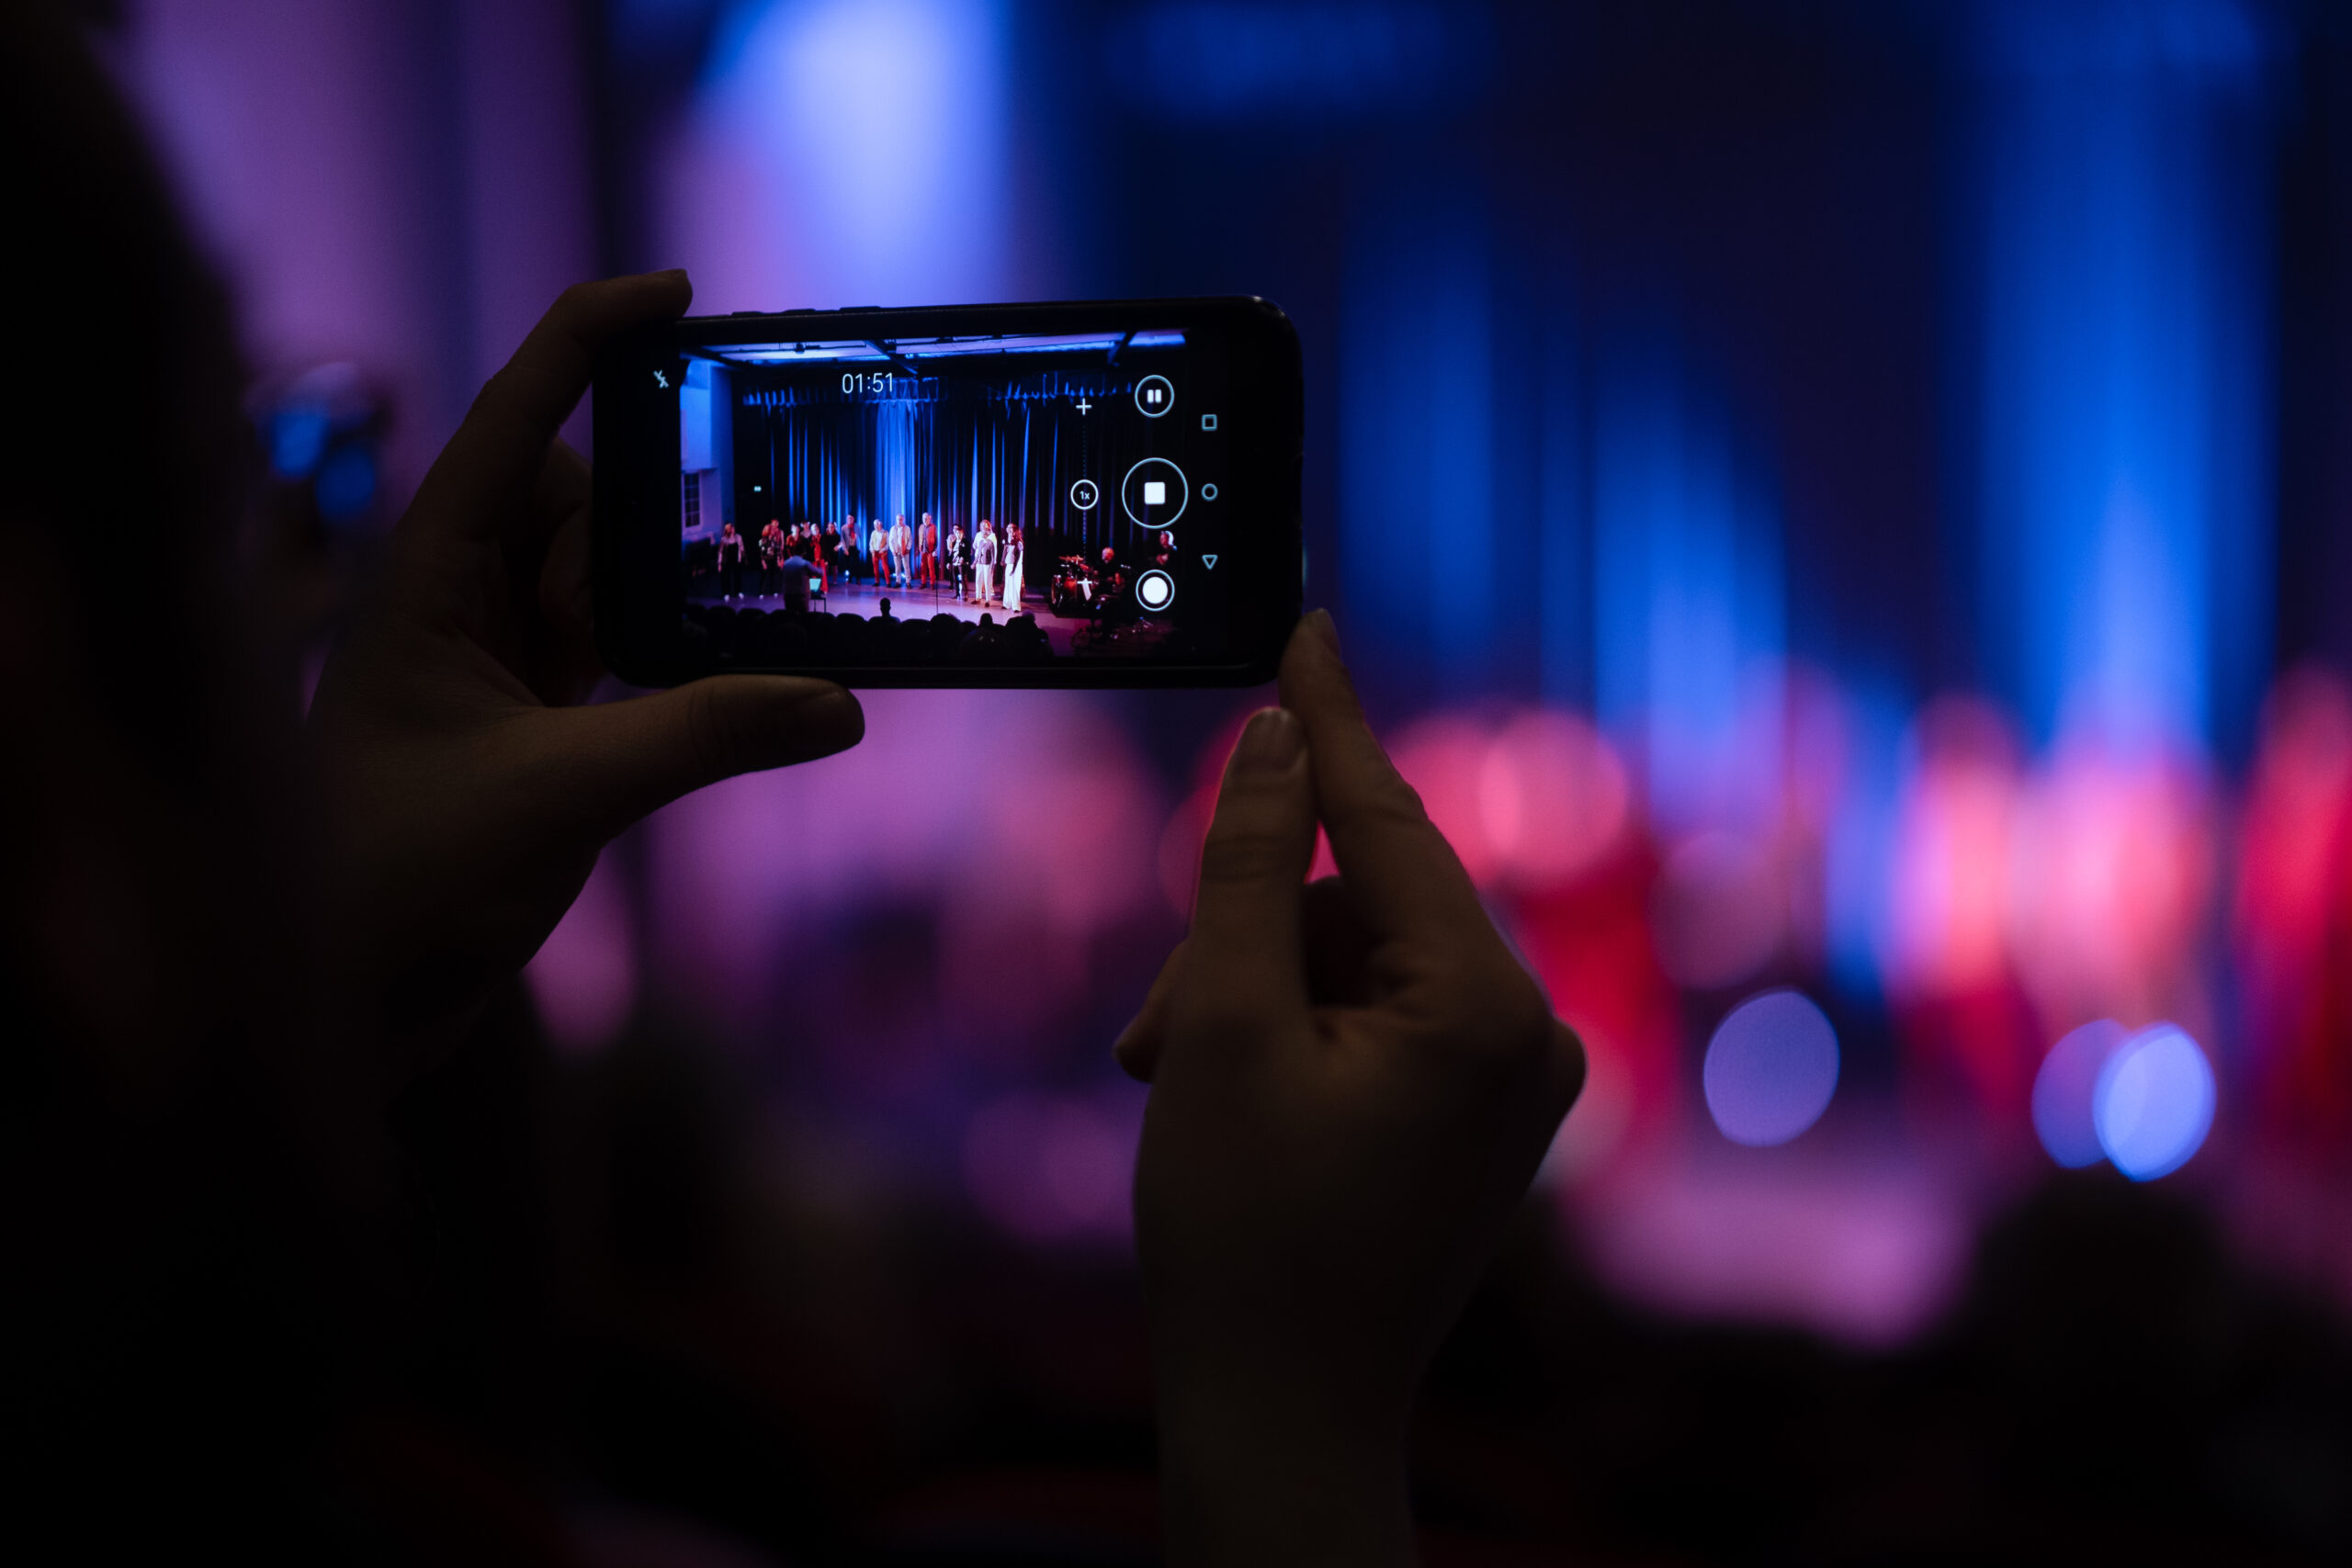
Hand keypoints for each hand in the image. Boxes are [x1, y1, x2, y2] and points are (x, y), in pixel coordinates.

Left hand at [308, 273, 861, 1058]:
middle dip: (645, 522)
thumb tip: (840, 705)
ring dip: (665, 597)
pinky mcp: (527, 721)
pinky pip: (615, 649)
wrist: (341, 1001)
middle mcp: (454, 600)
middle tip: (716, 570)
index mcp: (423, 577)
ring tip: (742, 630)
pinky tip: (733, 678)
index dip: (584, 339)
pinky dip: (671, 654)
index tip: (673, 290)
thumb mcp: (562, 796)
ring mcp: (491, 661)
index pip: (509, 418)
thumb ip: (703, 737)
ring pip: (601, 577)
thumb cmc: (396, 881)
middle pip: (572, 495)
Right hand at [1117, 613, 1583, 1566]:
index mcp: (1484, 1007)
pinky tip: (1234, 1097)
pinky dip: (1298, 1033)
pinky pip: (1385, 1018)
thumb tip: (1283, 740)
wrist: (1285, 1416)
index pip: (1388, 821)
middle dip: (1245, 945)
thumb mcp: (1223, 1030)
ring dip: (1255, 997)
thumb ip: (1246, 868)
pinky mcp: (1486, 1115)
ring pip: (1359, 963)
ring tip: (1179, 1085)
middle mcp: (1530, 1032)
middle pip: (1359, 904)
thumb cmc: (1243, 1235)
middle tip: (1158, 1038)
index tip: (1305, 623)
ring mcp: (1516, 1081)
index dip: (1330, 720)